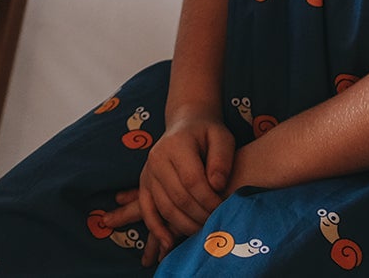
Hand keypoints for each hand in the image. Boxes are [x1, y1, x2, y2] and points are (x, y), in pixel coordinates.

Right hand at [94, 110, 233, 266]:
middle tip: (217, 224)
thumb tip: (217, 185)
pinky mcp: (144, 184)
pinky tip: (169, 243)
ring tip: (203, 231)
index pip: (192, 180)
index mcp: (176, 145)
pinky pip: (147, 210)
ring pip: (165, 207)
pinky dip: (156, 228)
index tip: (224, 209)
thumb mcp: (222, 137)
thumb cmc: (208, 133)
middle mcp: (157, 158)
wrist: (186, 124)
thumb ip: (222, 159)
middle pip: (179, 197)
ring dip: (185, 225)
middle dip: (200, 215)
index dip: (210, 200)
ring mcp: (147, 172)